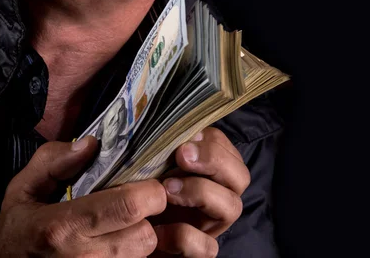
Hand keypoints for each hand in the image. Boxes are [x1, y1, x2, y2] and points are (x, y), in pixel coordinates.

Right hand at [0, 136, 166, 256]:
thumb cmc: (17, 230)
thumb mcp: (23, 188)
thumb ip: (54, 161)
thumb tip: (91, 145)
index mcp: (63, 226)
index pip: (127, 207)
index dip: (149, 192)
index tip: (148, 182)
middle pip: (145, 236)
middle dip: (148, 216)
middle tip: (137, 202)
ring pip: (143, 255)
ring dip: (139, 237)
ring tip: (123, 223)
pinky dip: (131, 253)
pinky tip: (116, 240)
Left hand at [150, 127, 249, 256]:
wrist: (128, 232)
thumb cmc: (141, 191)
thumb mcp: (153, 163)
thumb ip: (163, 147)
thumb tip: (160, 124)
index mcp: (209, 170)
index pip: (225, 147)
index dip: (209, 140)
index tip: (182, 140)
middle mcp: (218, 195)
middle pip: (240, 175)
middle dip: (214, 159)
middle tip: (182, 155)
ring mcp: (212, 224)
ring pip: (233, 206)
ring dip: (201, 191)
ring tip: (167, 188)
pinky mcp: (200, 252)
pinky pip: (207, 247)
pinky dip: (184, 236)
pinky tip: (158, 231)